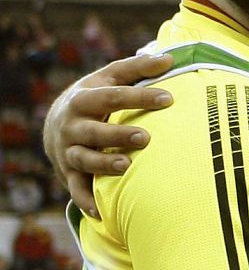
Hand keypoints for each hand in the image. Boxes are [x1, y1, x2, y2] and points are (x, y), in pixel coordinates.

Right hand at [43, 53, 174, 215]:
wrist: (57, 123)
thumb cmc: (96, 97)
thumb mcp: (110, 78)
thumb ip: (137, 69)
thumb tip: (170, 58)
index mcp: (84, 98)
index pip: (113, 95)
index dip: (140, 96)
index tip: (169, 98)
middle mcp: (73, 125)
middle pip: (94, 130)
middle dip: (117, 134)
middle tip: (145, 138)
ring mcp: (69, 150)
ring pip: (84, 159)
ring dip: (103, 165)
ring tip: (127, 166)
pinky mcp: (69, 173)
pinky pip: (76, 189)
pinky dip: (86, 201)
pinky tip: (101, 212)